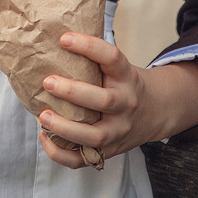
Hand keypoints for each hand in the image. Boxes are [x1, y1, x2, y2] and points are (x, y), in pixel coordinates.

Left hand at [37, 32, 197, 168]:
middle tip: (48, 81)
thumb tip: (51, 38)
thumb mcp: (117, 66)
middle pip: (105, 100)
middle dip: (74, 92)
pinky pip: (84, 159)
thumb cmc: (123, 82)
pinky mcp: (109, 151)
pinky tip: (44, 136)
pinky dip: (62, 153)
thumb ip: (94, 57)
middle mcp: (126, 104)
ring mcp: (119, 131)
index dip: (89, 46)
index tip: (63, 39)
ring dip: (66, 127)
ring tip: (42, 115)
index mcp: (127, 76)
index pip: (112, 57)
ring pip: (95, 136)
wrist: (154, 111)